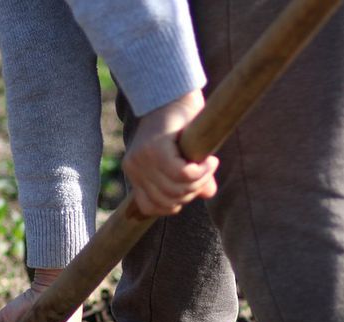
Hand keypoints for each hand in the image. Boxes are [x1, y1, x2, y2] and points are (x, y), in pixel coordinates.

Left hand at [122, 90, 218, 216]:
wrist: (175, 92)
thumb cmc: (181, 124)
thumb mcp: (184, 156)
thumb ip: (192, 179)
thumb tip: (208, 194)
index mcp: (135, 173)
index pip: (150, 207)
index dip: (175, 205)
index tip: (191, 187)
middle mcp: (134, 168)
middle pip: (167, 201)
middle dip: (192, 192)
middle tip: (206, 174)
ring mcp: (142, 159)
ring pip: (176, 189)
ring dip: (199, 181)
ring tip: (209, 166)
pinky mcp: (156, 149)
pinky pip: (182, 175)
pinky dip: (201, 172)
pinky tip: (209, 162)